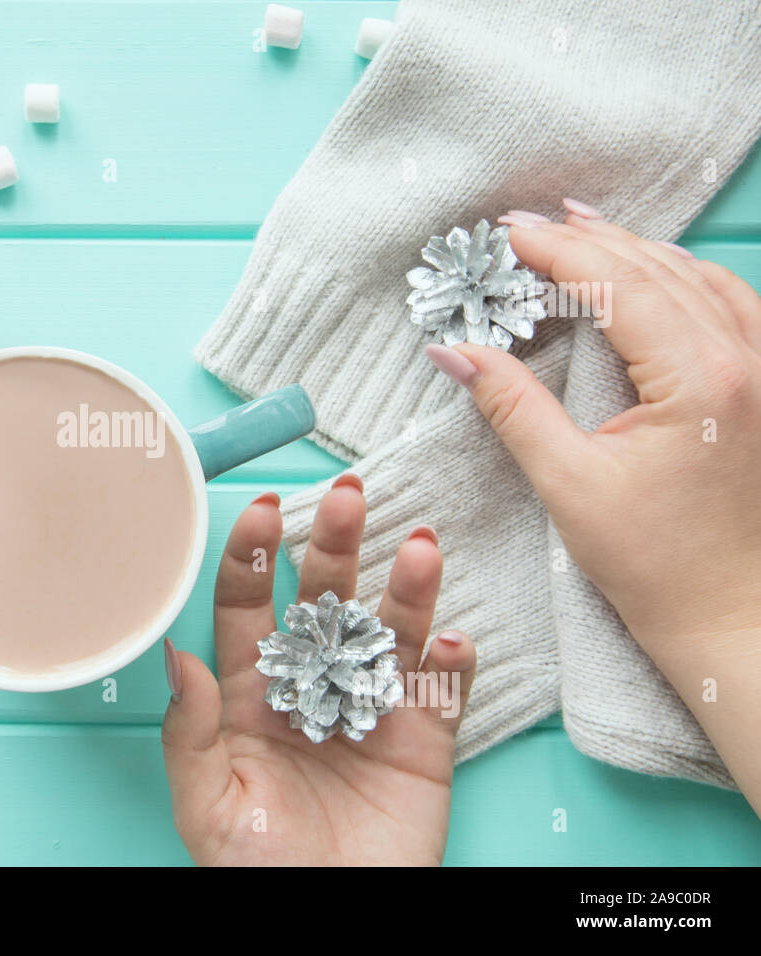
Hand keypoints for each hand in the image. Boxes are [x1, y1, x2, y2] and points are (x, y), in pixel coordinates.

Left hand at [161, 479, 475, 865]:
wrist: (328, 922)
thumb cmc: (253, 869)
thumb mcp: (207, 804)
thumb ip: (192, 731)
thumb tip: (178, 656)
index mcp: (253, 690)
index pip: (249, 605)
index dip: (255, 556)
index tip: (264, 510)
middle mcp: (313, 684)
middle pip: (325, 598)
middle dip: (337, 546)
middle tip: (349, 497)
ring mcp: (370, 707)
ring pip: (390, 631)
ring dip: (408, 589)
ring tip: (421, 547)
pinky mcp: (423, 741)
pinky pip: (442, 693)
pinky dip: (451, 665)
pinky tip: (449, 642)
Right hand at [426, 204, 760, 804]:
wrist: (738, 617)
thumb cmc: (659, 566)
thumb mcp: (570, 485)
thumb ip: (512, 407)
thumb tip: (454, 352)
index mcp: (697, 379)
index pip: (617, 284)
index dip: (557, 251)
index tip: (508, 233)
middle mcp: (745, 361)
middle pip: (659, 268)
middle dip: (590, 238)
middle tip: (531, 222)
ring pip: (702, 277)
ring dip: (639, 249)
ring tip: (585, 228)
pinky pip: (733, 304)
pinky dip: (684, 276)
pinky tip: (655, 272)